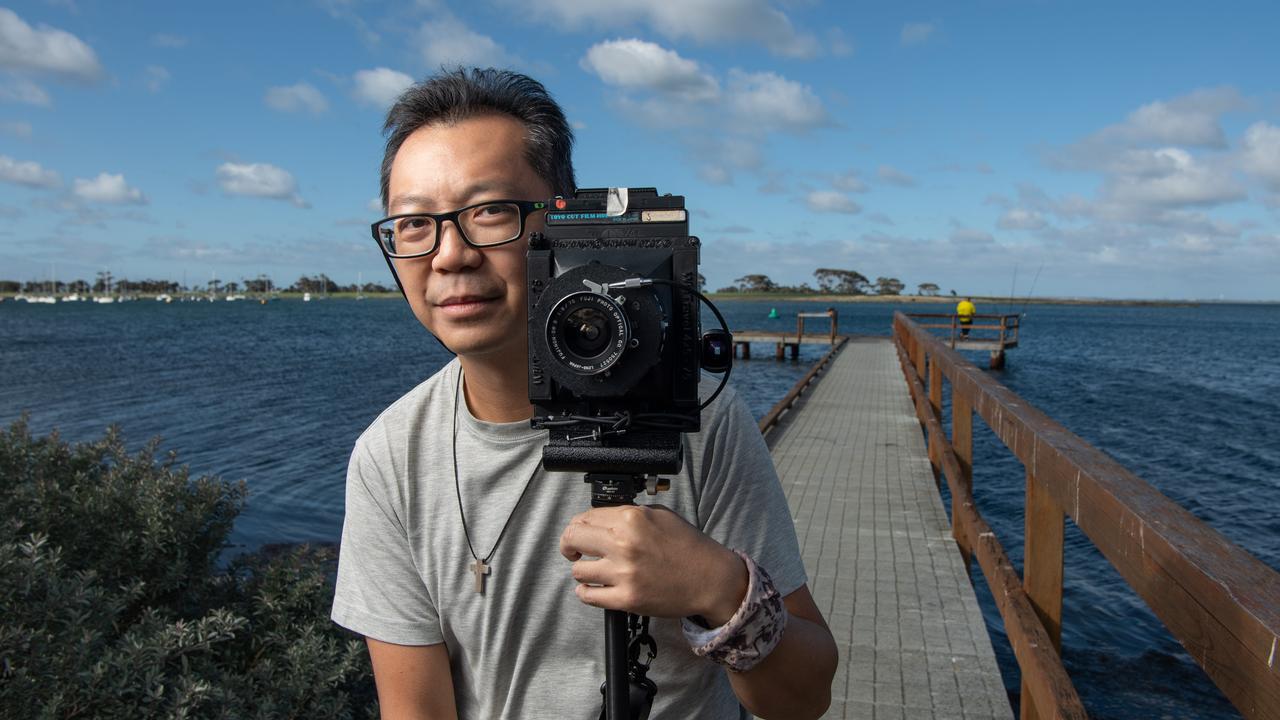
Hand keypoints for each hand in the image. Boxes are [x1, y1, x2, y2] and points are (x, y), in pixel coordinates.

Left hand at [559, 504, 747, 622]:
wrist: (710, 578)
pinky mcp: (626, 599)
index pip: (585, 517)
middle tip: (574, 551)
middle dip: (569, 545)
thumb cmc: (688, 546)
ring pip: (578, 571)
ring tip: (594, 571)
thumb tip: (601, 519)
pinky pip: (588, 596)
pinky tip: (595, 588)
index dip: (579, 525)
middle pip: (573, 539)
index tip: (579, 532)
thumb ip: (628, 514)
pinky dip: (587, 592)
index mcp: (631, 519)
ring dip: (583, 570)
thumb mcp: (660, 515)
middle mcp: (624, 544)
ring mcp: (624, 573)